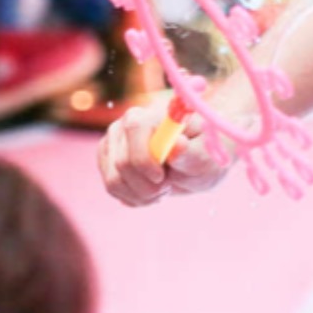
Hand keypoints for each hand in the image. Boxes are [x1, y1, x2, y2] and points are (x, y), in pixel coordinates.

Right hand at [97, 100, 232, 205]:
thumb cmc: (203, 155)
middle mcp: (125, 125)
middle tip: (169, 186)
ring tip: (162, 189)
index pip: (135, 129)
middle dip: (147, 186)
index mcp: (151, 114)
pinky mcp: (107, 161)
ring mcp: (112, 143)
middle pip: (122, 163)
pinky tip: (150, 192)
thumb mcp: (206, 159)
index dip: (145, 160)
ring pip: (114, 181)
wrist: (194, 162)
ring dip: (141, 195)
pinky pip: (113, 189)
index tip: (163, 178)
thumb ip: (191, 154)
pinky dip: (135, 198)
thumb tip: (178, 144)